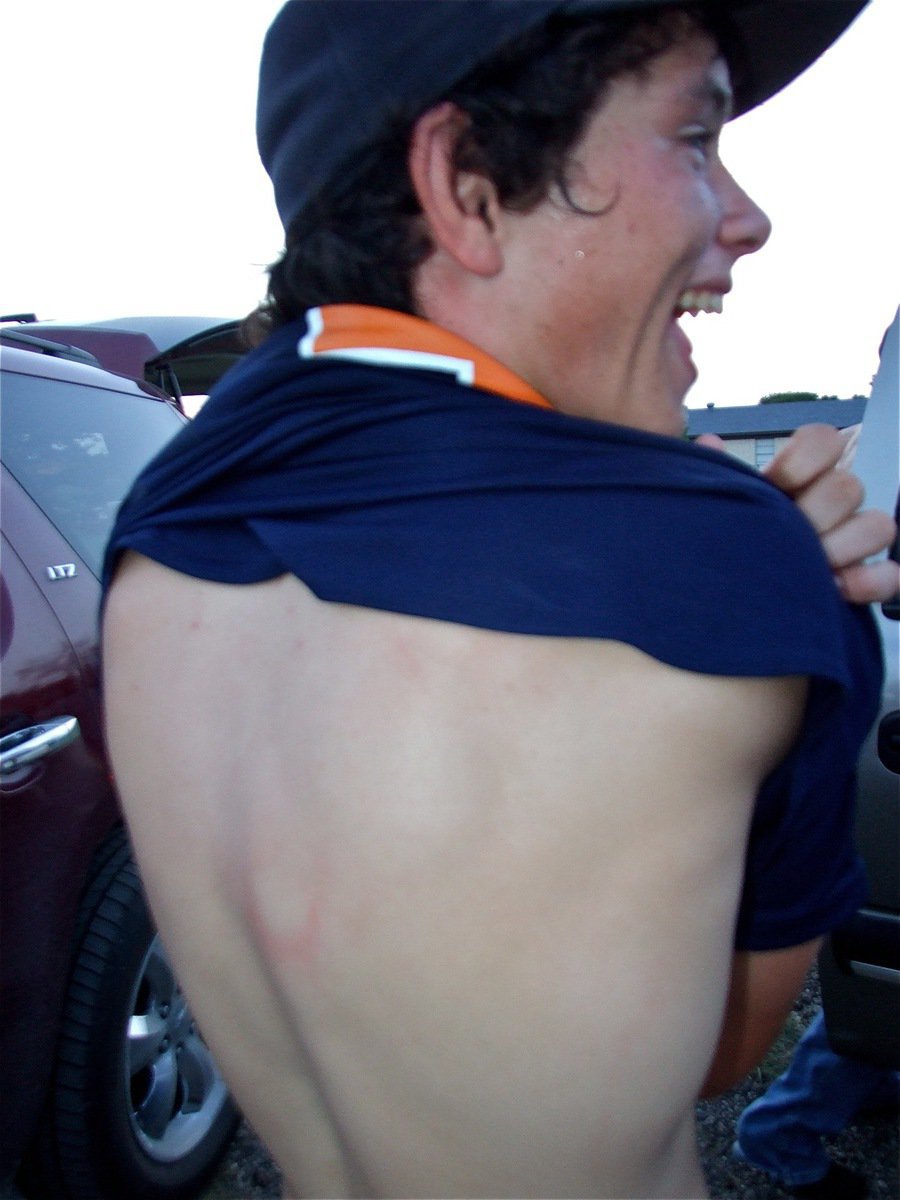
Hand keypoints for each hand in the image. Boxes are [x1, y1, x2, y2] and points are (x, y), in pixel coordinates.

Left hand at [696, 424, 898, 604]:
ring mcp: (846, 544)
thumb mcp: (704, 507)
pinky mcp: (859, 584)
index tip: (773, 483)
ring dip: (844, 546)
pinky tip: (836, 590)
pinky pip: (889, 575)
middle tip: (782, 538)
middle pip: (848, 486)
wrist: (714, 602)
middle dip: (817, 512)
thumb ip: (707, 472)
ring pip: (877, 526)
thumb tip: (710, 444)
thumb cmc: (715, 545)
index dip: (804, 457)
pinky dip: (871, 581)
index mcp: (792, 481)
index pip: (822, 441)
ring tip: (808, 568)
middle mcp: (824, 507)